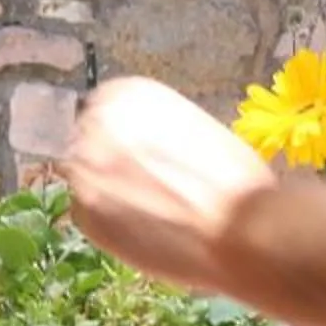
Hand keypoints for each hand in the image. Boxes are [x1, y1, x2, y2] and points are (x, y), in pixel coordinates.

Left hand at [67, 75, 277, 297]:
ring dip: (109, 191)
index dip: (126, 136)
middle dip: (113, 161)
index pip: (105, 108)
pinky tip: (144, 230)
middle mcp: (95, 123)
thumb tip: (143, 144)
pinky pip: (87, 213)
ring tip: (152, 210)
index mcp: (127, 93)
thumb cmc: (237, 183)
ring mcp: (83, 167)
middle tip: (148, 184)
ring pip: (86, 177)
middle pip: (90, 141)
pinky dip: (109, 222)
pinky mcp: (83, 211)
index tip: (143, 153)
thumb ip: (156, 128)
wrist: (243, 231)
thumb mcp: (198, 129)